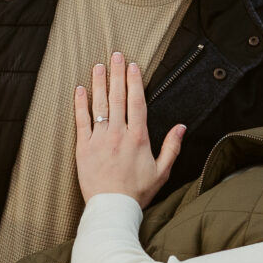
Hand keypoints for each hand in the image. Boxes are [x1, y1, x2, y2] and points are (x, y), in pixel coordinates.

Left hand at [73, 52, 184, 206]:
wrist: (113, 208)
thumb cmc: (138, 192)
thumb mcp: (162, 171)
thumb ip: (172, 147)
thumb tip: (182, 127)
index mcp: (138, 137)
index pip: (137, 102)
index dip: (134, 81)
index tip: (133, 66)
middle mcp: (119, 134)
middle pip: (118, 97)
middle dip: (117, 74)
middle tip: (115, 55)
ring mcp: (99, 139)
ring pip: (99, 105)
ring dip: (99, 83)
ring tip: (98, 66)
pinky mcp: (83, 148)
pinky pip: (81, 121)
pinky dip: (80, 104)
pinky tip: (80, 90)